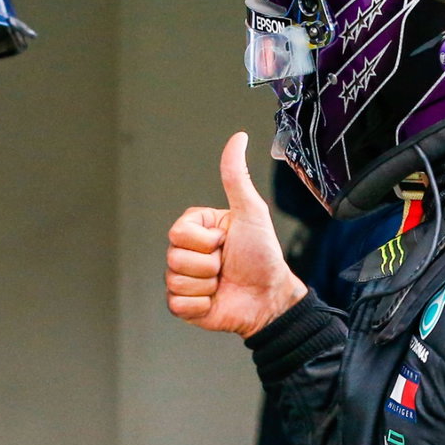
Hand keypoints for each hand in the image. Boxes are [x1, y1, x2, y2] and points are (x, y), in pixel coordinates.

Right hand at [166, 131, 306, 336]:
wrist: (270, 298)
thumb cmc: (263, 256)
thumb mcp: (251, 212)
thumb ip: (236, 177)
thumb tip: (238, 138)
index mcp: (197, 229)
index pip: (178, 232)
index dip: (206, 241)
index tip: (225, 241)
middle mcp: (187, 252)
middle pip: (174, 257)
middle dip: (208, 264)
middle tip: (226, 264)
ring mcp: (183, 278)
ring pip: (175, 280)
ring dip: (206, 285)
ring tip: (223, 281)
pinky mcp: (183, 305)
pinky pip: (177, 303)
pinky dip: (201, 305)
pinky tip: (216, 299)